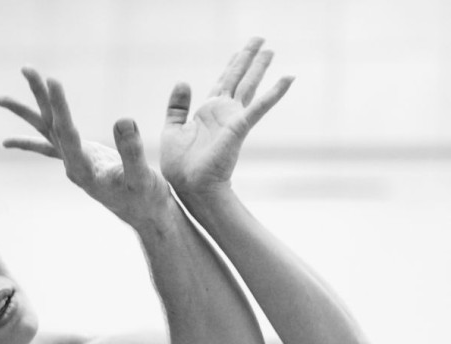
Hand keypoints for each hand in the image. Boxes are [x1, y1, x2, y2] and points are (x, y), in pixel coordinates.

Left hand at [0, 68, 171, 228]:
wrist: (147, 218)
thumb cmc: (147, 199)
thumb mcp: (142, 176)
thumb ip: (132, 150)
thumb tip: (123, 120)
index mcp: (83, 169)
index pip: (65, 132)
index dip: (59, 106)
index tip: (52, 80)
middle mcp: (72, 165)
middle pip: (49, 126)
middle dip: (38, 97)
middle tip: (26, 69)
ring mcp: (74, 163)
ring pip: (47, 131)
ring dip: (30, 110)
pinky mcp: (81, 161)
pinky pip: (50, 147)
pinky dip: (30, 141)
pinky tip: (7, 142)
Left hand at [160, 37, 293, 194]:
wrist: (189, 185)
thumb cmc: (180, 165)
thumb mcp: (173, 129)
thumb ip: (177, 106)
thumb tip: (183, 81)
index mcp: (207, 111)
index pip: (222, 81)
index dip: (232, 65)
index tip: (240, 50)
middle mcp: (223, 111)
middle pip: (238, 78)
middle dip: (248, 58)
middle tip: (260, 38)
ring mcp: (233, 118)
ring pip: (249, 85)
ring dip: (260, 67)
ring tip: (271, 49)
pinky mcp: (239, 127)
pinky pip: (259, 106)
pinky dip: (274, 92)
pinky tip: (288, 78)